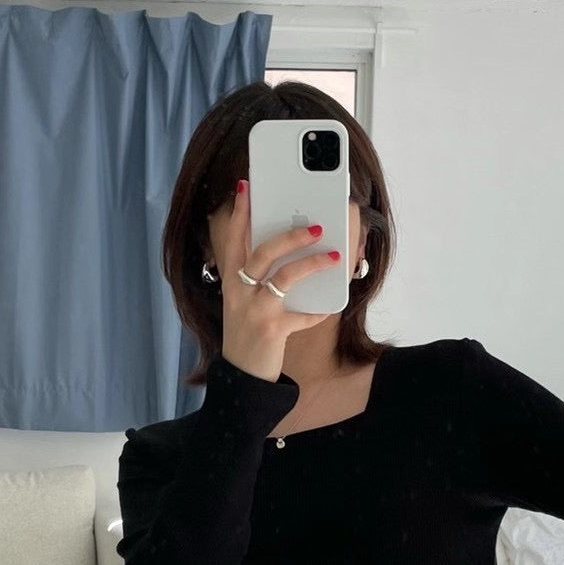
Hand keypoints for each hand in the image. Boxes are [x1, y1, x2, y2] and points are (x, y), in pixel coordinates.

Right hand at [218, 178, 342, 382]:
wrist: (242, 378)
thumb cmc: (248, 334)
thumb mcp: (243, 303)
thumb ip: (258, 278)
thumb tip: (291, 252)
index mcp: (231, 282)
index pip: (233, 240)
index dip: (240, 213)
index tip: (246, 186)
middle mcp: (239, 293)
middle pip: (262, 252)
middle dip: (289, 236)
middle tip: (315, 226)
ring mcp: (255, 311)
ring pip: (283, 278)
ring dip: (311, 264)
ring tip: (332, 256)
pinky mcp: (272, 330)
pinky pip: (301, 315)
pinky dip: (316, 311)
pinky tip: (328, 307)